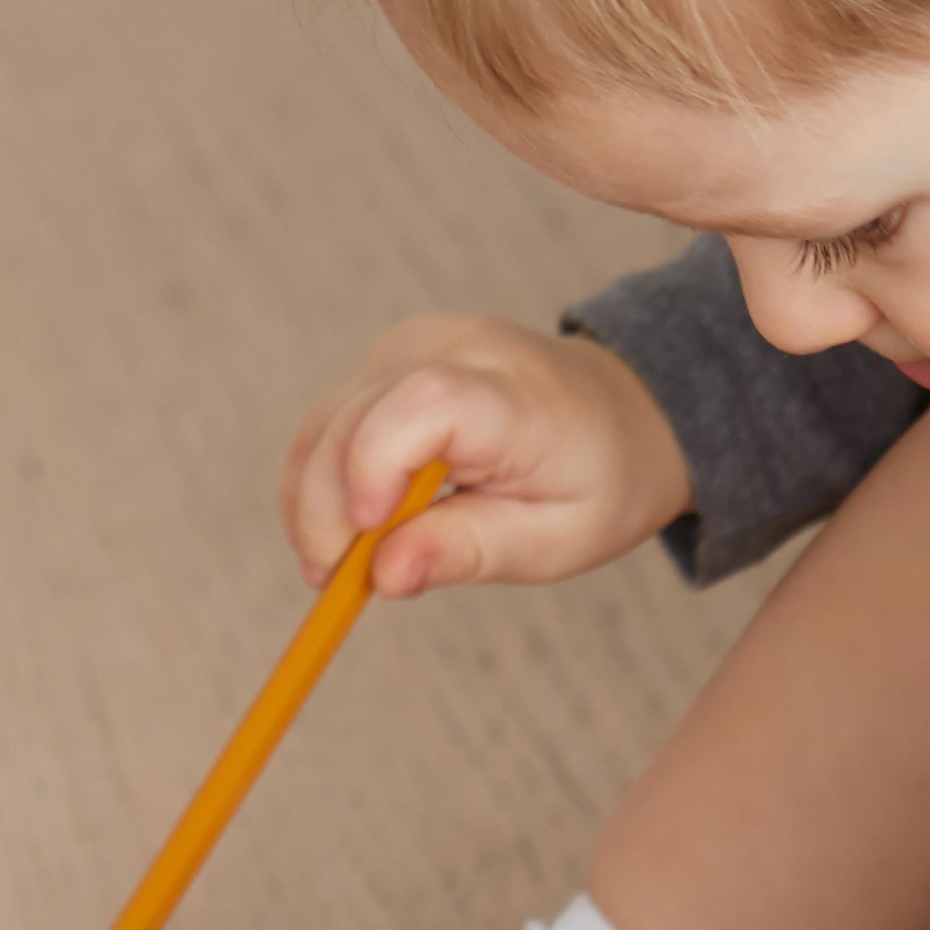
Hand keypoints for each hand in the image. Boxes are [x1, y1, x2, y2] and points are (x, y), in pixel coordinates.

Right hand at [281, 318, 689, 597]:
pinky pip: (328, 418)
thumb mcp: (552, 540)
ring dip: (311, 499)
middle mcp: (454, 348)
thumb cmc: (592, 479)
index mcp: (514, 396)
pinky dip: (320, 477)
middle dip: (325, 509)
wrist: (618, 411)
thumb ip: (467, 552)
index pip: (423, 405)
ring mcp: (412, 344)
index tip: (364, 542)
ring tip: (335, 565)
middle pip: (354, 418)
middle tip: (333, 585)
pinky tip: (343, 526)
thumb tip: (383, 575)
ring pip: (325, 421)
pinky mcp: (387, 356)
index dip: (376, 467)